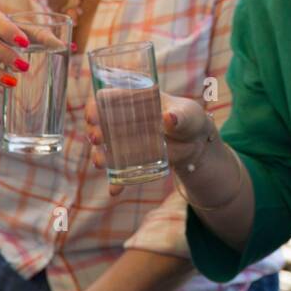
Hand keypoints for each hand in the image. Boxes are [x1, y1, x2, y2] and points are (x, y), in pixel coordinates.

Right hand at [87, 91, 214, 197]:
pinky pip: (118, 172)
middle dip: (94, 131)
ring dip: (99, 156)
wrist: (197, 143)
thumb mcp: (188, 115)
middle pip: (99, 124)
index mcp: (133, 100)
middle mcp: (123, 121)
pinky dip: (115, 182)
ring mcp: (125, 142)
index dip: (95, 106)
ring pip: (104, 148)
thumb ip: (180, 117)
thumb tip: (168, 118)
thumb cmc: (190, 119)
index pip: (106, 99)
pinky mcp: (131, 161)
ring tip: (101, 163)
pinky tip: (114, 190)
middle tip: (97, 139)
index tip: (93, 117)